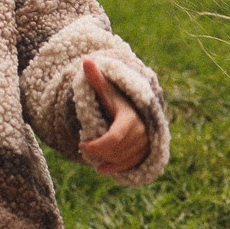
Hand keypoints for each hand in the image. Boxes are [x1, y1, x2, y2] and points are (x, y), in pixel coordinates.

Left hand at [78, 56, 148, 173]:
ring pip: (122, 158)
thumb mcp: (106, 90)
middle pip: (117, 150)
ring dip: (105, 159)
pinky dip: (115, 168)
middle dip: (99, 151)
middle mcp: (143, 132)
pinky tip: (101, 168)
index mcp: (131, 117)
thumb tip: (86, 60)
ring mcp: (146, 143)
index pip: (114, 138)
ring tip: (93, 155)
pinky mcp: (147, 152)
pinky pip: (131, 165)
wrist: (136, 108)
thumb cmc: (116, 98)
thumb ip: (96, 78)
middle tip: (85, 147)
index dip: (97, 145)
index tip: (81, 144)